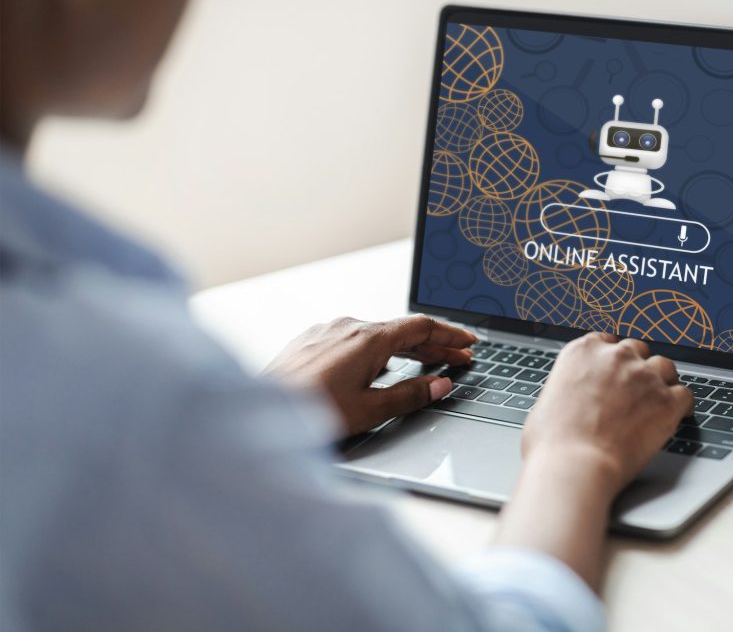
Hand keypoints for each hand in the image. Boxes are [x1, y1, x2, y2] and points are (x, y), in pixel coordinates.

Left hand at [265, 315, 476, 434]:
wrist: (256, 414)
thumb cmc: (309, 414)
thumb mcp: (370, 410)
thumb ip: (410, 395)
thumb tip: (441, 386)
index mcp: (368, 339)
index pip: (422, 328)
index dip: (450, 336)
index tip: (469, 343)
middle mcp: (348, 326)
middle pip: (401, 330)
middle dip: (434, 345)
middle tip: (458, 357)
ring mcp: (326, 331)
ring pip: (376, 334)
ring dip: (404, 347)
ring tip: (424, 362)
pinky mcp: (309, 341)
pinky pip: (352, 339)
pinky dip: (376, 349)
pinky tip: (377, 365)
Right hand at [496, 332, 692, 589]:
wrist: (574, 464)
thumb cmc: (552, 442)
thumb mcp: (547, 401)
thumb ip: (567, 388)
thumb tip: (570, 399)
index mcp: (583, 351)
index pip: (607, 341)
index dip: (612, 358)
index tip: (614, 371)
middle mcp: (616, 356)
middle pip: (637, 350)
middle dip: (637, 368)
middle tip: (634, 390)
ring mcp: (644, 377)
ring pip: (665, 367)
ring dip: (662, 381)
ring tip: (657, 401)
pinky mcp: (666, 402)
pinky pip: (684, 395)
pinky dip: (681, 406)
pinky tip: (676, 416)